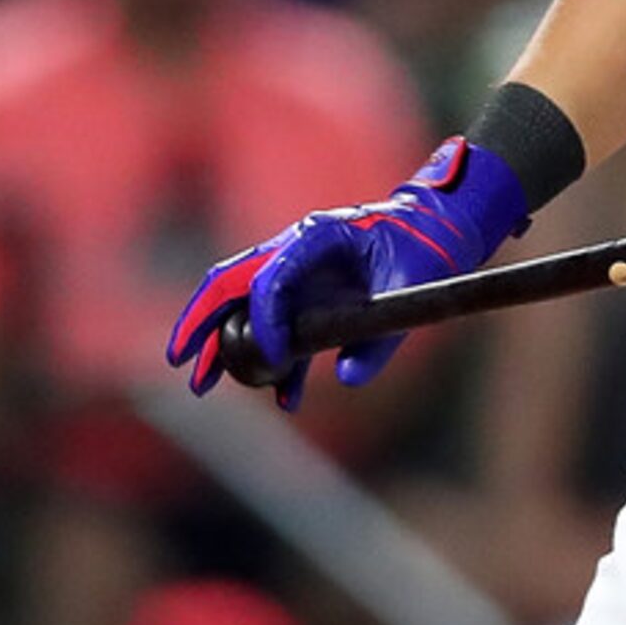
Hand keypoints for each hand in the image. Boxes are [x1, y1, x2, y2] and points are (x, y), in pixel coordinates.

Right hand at [165, 137, 527, 408]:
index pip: (269, 280)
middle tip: (181, 364)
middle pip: (230, 282)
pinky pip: (282, 323)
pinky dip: (277, 356)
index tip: (272, 362)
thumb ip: (381, 337)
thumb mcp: (414, 289)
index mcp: (318, 236)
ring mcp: (301, 268)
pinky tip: (285, 394)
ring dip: (225, 344)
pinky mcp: (313, 289)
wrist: (444, 230)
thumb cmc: (428, 249)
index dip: (264, 323)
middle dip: (202, 323)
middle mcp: (297, 247)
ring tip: (207, 385)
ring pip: (245, 304)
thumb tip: (346, 377)